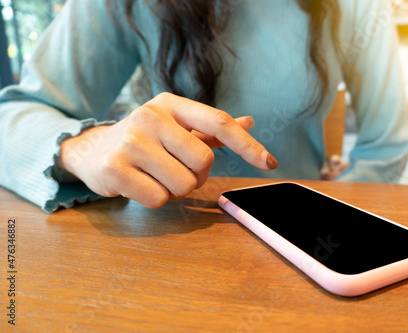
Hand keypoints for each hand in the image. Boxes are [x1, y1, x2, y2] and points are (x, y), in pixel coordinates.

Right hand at [59, 92, 277, 207]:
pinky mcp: (114, 169)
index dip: (248, 145)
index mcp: (171, 104)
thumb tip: (250, 121)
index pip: (219, 123)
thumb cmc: (144, 140)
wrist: (91, 149)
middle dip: (196, 176)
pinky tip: (140, 185)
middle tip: (176, 170)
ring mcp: (130, 142)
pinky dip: (156, 199)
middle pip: (203, 163)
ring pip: (182, 185)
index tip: (270, 163)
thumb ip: (211, 128)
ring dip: (176, 190)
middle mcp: (150, 117)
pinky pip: (158, 199)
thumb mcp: (175, 126)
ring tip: (156, 176)